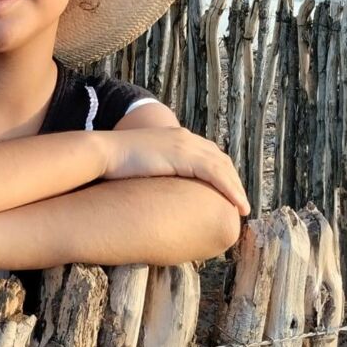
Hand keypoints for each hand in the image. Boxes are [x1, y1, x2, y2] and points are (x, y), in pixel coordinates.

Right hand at [102, 127, 249, 215]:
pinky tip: (237, 205)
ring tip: (242, 209)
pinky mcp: (184, 156)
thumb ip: (156, 172)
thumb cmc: (115, 165)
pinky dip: (230, 190)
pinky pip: (215, 174)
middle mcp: (185, 138)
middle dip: (233, 181)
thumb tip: (156, 194)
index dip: (221, 173)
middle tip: (240, 203)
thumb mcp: (142, 166)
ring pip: (223, 167)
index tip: (227, 192)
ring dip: (236, 189)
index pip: (208, 154)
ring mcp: (185, 145)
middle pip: (221, 159)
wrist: (103, 153)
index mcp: (175, 138)